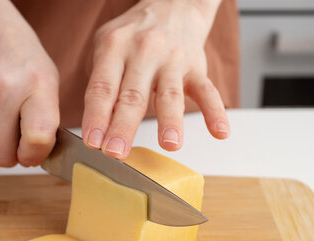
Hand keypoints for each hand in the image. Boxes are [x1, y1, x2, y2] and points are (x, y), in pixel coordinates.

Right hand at [0, 0, 59, 166]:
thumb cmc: (18, 52)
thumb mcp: (47, 78)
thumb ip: (47, 117)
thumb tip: (40, 155)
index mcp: (37, 86)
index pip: (37, 139)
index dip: (35, 156)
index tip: (34, 154)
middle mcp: (5, 91)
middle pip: (2, 155)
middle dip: (11, 157)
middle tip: (16, 144)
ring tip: (1, 123)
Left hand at [82, 0, 229, 159]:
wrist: (173, 6)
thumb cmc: (134, 35)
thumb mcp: (107, 48)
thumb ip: (101, 85)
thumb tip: (98, 129)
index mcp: (115, 47)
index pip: (103, 87)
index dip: (96, 116)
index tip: (93, 141)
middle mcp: (143, 52)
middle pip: (133, 96)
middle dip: (123, 127)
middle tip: (116, 152)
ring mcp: (172, 61)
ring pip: (170, 94)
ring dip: (170, 121)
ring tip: (169, 144)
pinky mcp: (196, 68)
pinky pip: (207, 91)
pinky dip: (215, 112)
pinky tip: (220, 132)